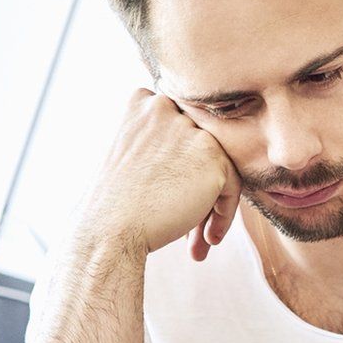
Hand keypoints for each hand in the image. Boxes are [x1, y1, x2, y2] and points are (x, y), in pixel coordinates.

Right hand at [80, 89, 241, 261]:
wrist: (110, 230)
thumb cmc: (116, 205)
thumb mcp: (131, 157)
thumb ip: (162, 146)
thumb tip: (197, 160)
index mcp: (141, 103)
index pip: (181, 130)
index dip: (181, 166)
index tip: (172, 197)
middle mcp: (166, 107)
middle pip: (200, 149)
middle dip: (197, 188)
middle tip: (192, 229)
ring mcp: (190, 130)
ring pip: (219, 168)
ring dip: (211, 206)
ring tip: (200, 239)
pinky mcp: (213, 156)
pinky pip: (232, 187)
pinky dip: (224, 215)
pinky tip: (208, 239)